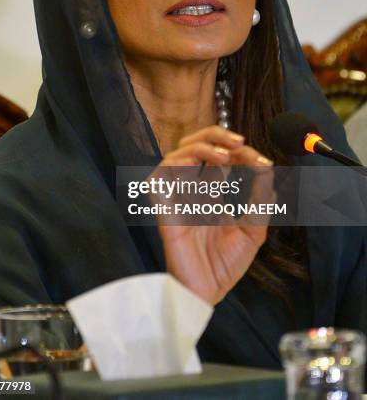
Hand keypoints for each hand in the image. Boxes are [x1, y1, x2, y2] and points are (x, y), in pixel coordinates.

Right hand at [153, 125, 273, 305]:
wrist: (208, 294)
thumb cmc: (225, 266)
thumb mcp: (254, 232)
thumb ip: (260, 202)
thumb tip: (269, 172)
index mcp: (210, 193)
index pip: (218, 158)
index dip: (237, 151)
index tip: (260, 160)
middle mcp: (191, 191)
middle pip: (192, 146)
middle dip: (214, 135)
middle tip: (238, 142)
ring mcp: (177, 199)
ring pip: (175, 156)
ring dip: (200, 148)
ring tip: (224, 156)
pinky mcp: (164, 211)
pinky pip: (159, 179)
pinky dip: (176, 166)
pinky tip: (197, 169)